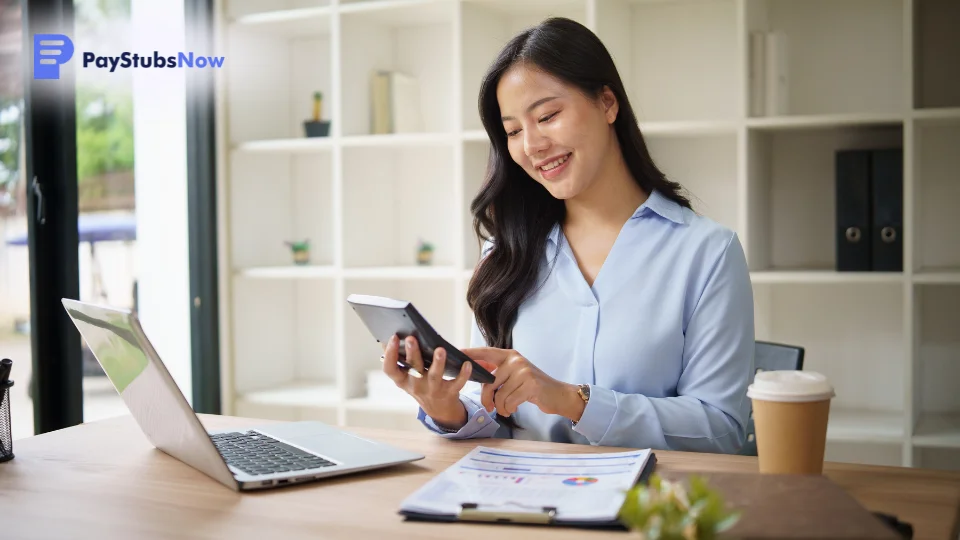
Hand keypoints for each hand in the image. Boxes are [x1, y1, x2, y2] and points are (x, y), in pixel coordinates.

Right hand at [381, 334, 472, 430]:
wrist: (438, 409)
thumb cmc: (421, 384)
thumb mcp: (406, 376)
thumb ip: (399, 359)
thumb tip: (392, 335)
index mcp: (402, 380)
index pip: (390, 369)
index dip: (389, 354)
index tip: (393, 337)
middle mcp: (416, 386)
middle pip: (413, 369)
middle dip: (412, 353)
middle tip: (412, 338)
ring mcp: (433, 390)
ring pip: (434, 376)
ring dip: (438, 363)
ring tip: (440, 349)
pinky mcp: (449, 393)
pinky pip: (457, 383)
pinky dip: (463, 374)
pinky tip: (466, 363)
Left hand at [461, 347, 584, 421]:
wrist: (558, 395)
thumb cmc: (532, 387)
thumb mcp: (515, 375)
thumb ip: (498, 372)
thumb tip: (475, 371)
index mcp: (510, 355)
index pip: (486, 353)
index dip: (471, 353)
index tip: (457, 353)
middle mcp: (516, 360)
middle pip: (489, 381)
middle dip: (486, 398)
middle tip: (490, 407)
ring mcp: (524, 371)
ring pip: (499, 395)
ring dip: (500, 407)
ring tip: (506, 408)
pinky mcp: (530, 384)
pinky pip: (509, 401)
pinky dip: (509, 409)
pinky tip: (514, 408)